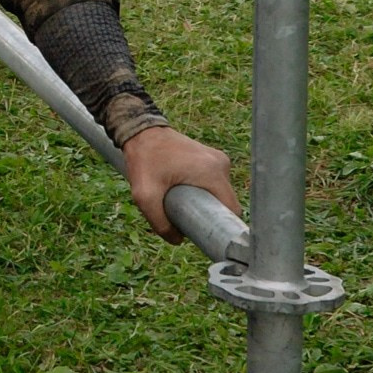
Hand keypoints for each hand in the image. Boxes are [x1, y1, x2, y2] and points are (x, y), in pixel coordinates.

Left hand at [121, 125, 238, 243]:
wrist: (141, 132)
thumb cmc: (144, 159)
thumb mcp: (145, 195)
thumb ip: (159, 223)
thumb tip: (177, 240)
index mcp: (212, 173)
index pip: (231, 210)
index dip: (222, 227)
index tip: (204, 233)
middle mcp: (221, 164)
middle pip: (225, 202)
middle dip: (208, 214)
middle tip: (185, 217)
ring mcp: (218, 159)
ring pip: (219, 193)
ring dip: (204, 202)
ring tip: (181, 202)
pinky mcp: (211, 158)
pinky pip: (213, 183)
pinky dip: (202, 191)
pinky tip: (184, 191)